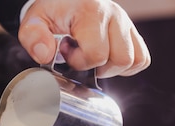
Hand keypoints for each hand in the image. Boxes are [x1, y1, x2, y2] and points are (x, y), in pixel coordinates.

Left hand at [19, 0, 150, 77]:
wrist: (63, 0)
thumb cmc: (50, 11)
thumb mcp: (33, 21)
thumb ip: (34, 37)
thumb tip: (46, 55)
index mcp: (91, 12)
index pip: (97, 53)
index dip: (79, 62)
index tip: (65, 51)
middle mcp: (114, 15)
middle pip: (121, 59)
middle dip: (98, 67)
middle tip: (80, 56)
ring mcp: (126, 23)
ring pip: (134, 60)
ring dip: (113, 69)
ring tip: (93, 58)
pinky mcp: (131, 32)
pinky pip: (141, 58)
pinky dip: (126, 66)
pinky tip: (106, 60)